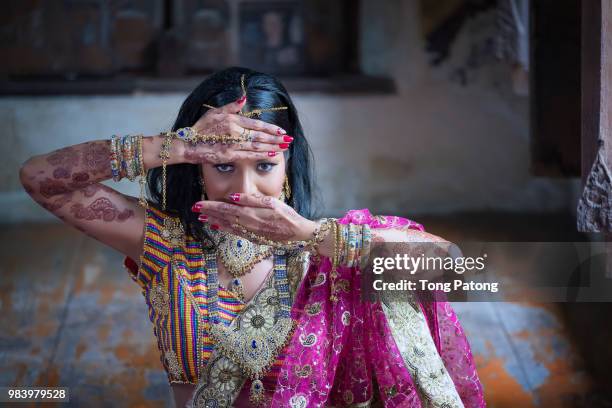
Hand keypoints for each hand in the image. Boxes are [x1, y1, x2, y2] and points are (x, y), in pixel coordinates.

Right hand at [181, 98, 292, 163]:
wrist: (186, 145)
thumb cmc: (199, 129)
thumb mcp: (214, 112)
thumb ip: (231, 106)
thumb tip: (244, 97)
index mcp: (232, 120)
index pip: (256, 123)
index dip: (270, 127)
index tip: (281, 130)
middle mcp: (234, 131)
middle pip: (260, 135)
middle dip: (276, 138)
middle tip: (289, 139)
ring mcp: (232, 144)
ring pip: (257, 145)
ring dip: (273, 146)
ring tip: (285, 146)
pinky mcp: (229, 155)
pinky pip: (249, 155)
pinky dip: (262, 154)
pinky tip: (272, 154)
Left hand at [191, 192, 316, 242]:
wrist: (298, 234)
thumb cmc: (287, 215)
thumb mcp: (271, 202)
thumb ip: (251, 199)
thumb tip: (232, 196)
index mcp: (250, 214)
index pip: (225, 209)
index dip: (211, 206)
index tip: (198, 203)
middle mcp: (246, 225)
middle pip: (223, 217)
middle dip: (209, 213)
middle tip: (195, 209)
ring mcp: (249, 233)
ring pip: (227, 226)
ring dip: (214, 221)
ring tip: (202, 218)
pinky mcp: (253, 237)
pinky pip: (234, 232)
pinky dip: (224, 229)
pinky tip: (218, 226)